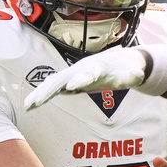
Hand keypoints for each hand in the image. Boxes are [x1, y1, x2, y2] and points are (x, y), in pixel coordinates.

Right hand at [24, 47, 147, 109]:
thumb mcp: (133, 73)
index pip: (87, 74)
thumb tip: (138, 75)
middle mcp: (81, 69)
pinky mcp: (69, 80)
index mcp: (97, 67)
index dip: (80, 80)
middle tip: (38, 101)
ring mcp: (73, 74)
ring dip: (40, 93)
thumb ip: (134, 74)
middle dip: (49, 90)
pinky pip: (52, 87)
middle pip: (62, 79)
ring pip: (53, 83)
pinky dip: (41, 95)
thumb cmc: (127, 69)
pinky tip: (30, 105)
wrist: (120, 61)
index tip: (71, 88)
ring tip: (28, 105)